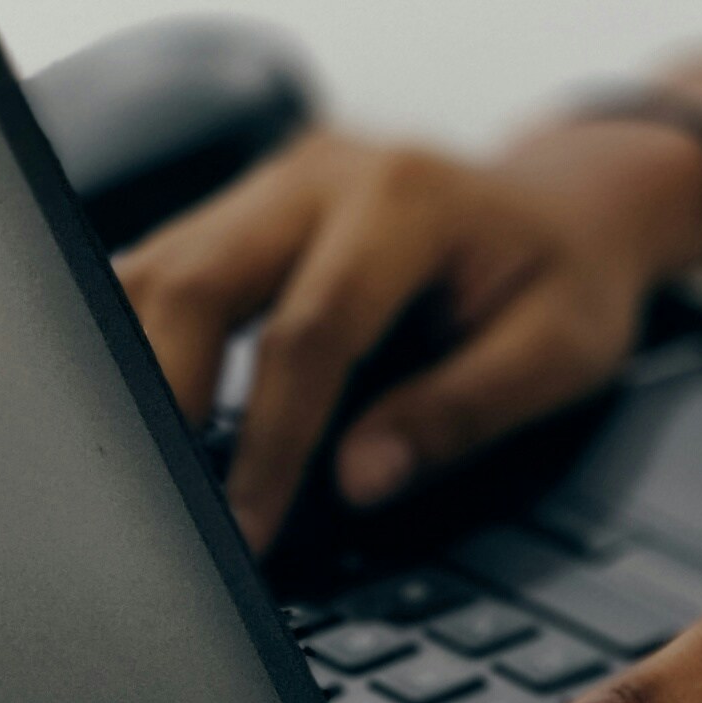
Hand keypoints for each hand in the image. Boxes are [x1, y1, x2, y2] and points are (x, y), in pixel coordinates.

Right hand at [112, 67, 701, 548]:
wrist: (571, 204)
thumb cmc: (568, 279)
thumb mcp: (559, 352)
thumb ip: (460, 413)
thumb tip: (360, 479)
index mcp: (406, 199)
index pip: (310, 333)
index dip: (271, 442)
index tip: (245, 530)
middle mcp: (322, 172)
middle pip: (198, 285)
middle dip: (165, 402)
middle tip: (154, 507)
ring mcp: (272, 180)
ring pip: (157, 268)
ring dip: (130, 370)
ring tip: (130, 469)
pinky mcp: (244, 204)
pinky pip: (165, 266)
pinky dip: (137, 340)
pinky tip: (134, 411)